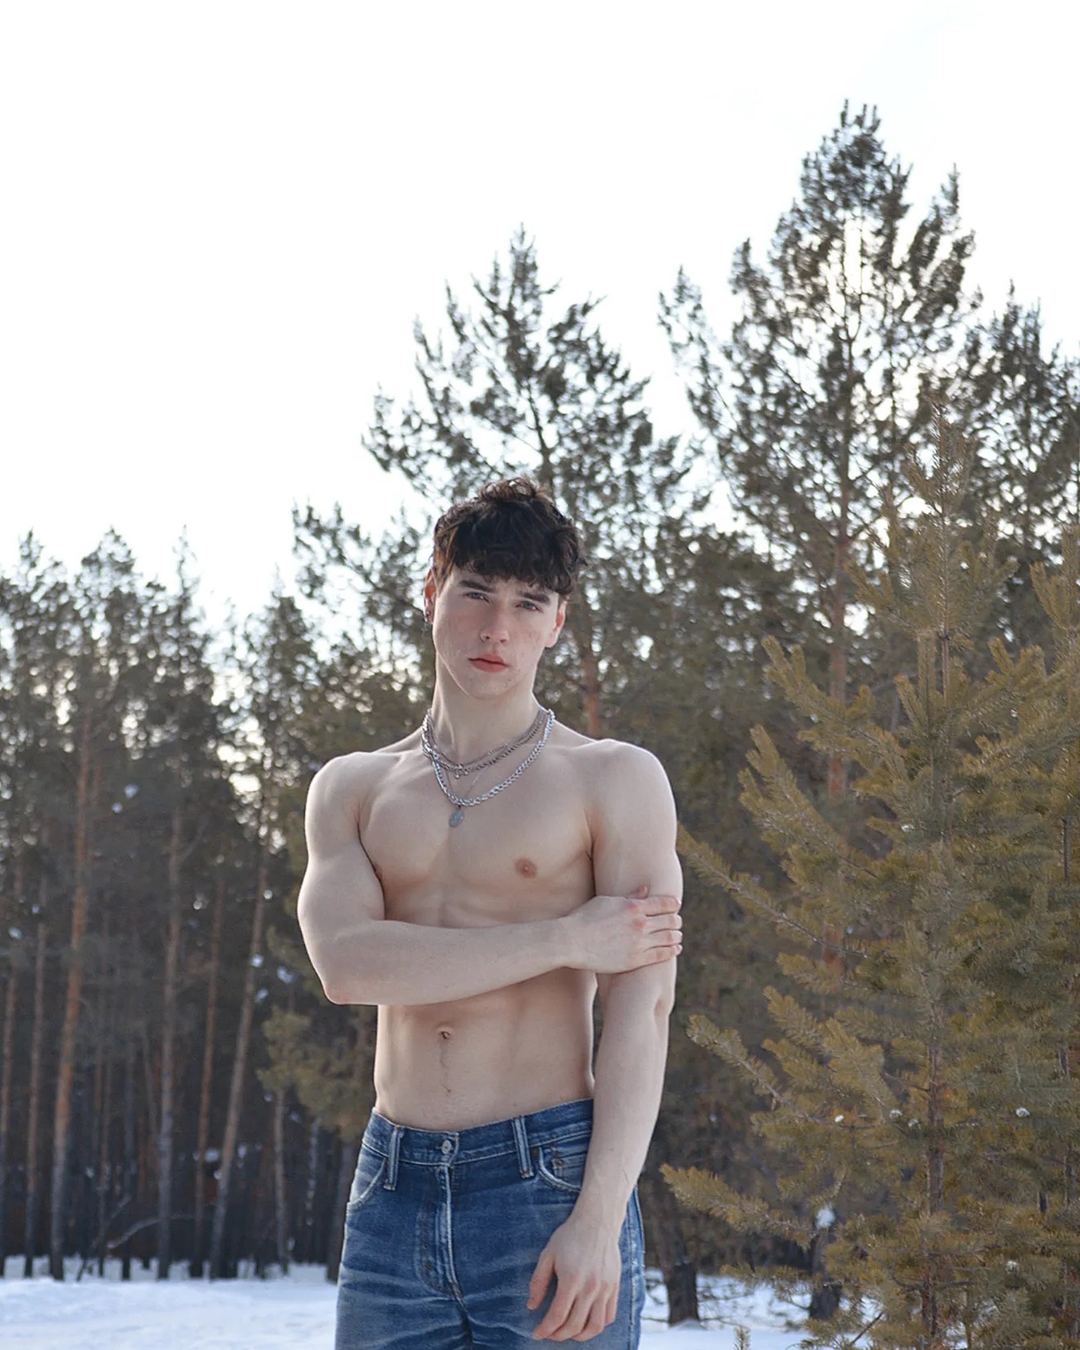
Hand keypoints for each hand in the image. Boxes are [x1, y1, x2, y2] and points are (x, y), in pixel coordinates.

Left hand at [527, 1212, 621, 1340]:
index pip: (557, 1316)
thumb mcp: (548, 1254)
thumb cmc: (570, 1236)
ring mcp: (605, 1288)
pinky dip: (597, 1326)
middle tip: (549, 1333)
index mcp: (571, 1279)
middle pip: (574, 1325)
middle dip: (558, 1335)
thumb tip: (531, 1306)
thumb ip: (538, 1282)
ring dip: (579, 1336)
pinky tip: (586, 1322)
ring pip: (595, 1326)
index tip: (536, 1333)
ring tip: (568, 1333)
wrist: (597, 1221)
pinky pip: (609, 1316)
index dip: (545, 1329)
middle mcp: (590, 1287)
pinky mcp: (615, 1287)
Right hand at [564, 886, 681, 973]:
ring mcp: (639, 943)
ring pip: (669, 938)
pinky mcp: (635, 960)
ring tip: (678, 936)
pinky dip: (672, 951)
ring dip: (676, 936)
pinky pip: (661, 955)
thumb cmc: (585, 918)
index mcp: (633, 907)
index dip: (673, 904)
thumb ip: (629, 896)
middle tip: (677, 922)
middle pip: (670, 920)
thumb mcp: (607, 901)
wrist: (572, 942)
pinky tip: (675, 949)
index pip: (664, 903)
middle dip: (676, 920)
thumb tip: (646, 890)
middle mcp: (640, 924)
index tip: (676, 905)